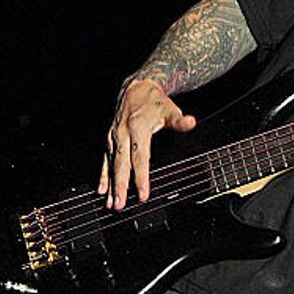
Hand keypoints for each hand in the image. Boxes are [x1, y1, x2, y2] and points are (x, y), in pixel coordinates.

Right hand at [97, 79, 195, 209]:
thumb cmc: (155, 101)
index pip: (140, 158)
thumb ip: (179, 121)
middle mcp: (122, 134)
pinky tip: (102, 190)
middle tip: (120, 205)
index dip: (141, 177)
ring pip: (111, 164)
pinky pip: (106, 160)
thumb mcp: (170, 109)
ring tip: (110, 203)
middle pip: (122, 164)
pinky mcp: (110, 139)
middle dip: (120, 186)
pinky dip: (103, 175)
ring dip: (110, 184)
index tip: (142, 194)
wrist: (135, 88)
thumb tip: (191, 122)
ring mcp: (114, 137)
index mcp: (137, 128)